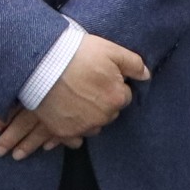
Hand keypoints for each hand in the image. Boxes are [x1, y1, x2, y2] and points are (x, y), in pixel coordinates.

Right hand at [0, 33, 147, 158]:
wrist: (42, 62)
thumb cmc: (78, 53)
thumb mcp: (110, 50)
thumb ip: (134, 64)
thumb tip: (146, 76)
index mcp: (117, 98)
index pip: (124, 96)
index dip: (113, 85)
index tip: (100, 76)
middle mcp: (103, 117)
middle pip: (109, 112)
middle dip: (102, 102)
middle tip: (86, 85)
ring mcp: (83, 126)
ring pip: (93, 125)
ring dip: (89, 116)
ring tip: (74, 98)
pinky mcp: (64, 132)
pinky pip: (75, 139)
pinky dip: (73, 130)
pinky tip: (67, 117)